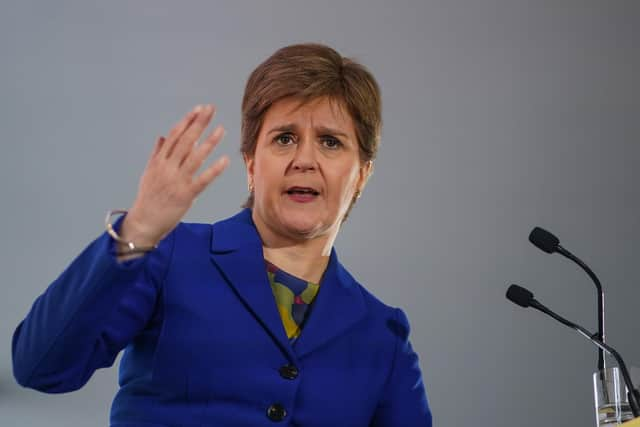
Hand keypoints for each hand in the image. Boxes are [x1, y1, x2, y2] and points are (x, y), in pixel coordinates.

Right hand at [119, 104, 228, 248]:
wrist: (144, 221)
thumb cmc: (148, 197)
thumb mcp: (149, 173)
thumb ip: (156, 154)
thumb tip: (163, 137)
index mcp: (159, 161)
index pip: (174, 136)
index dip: (187, 121)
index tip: (198, 109)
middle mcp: (167, 168)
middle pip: (185, 141)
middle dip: (199, 124)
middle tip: (211, 109)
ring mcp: (177, 181)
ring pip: (195, 157)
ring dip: (209, 142)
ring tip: (221, 129)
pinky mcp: (186, 195)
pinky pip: (202, 180)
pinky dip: (214, 170)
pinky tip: (225, 160)